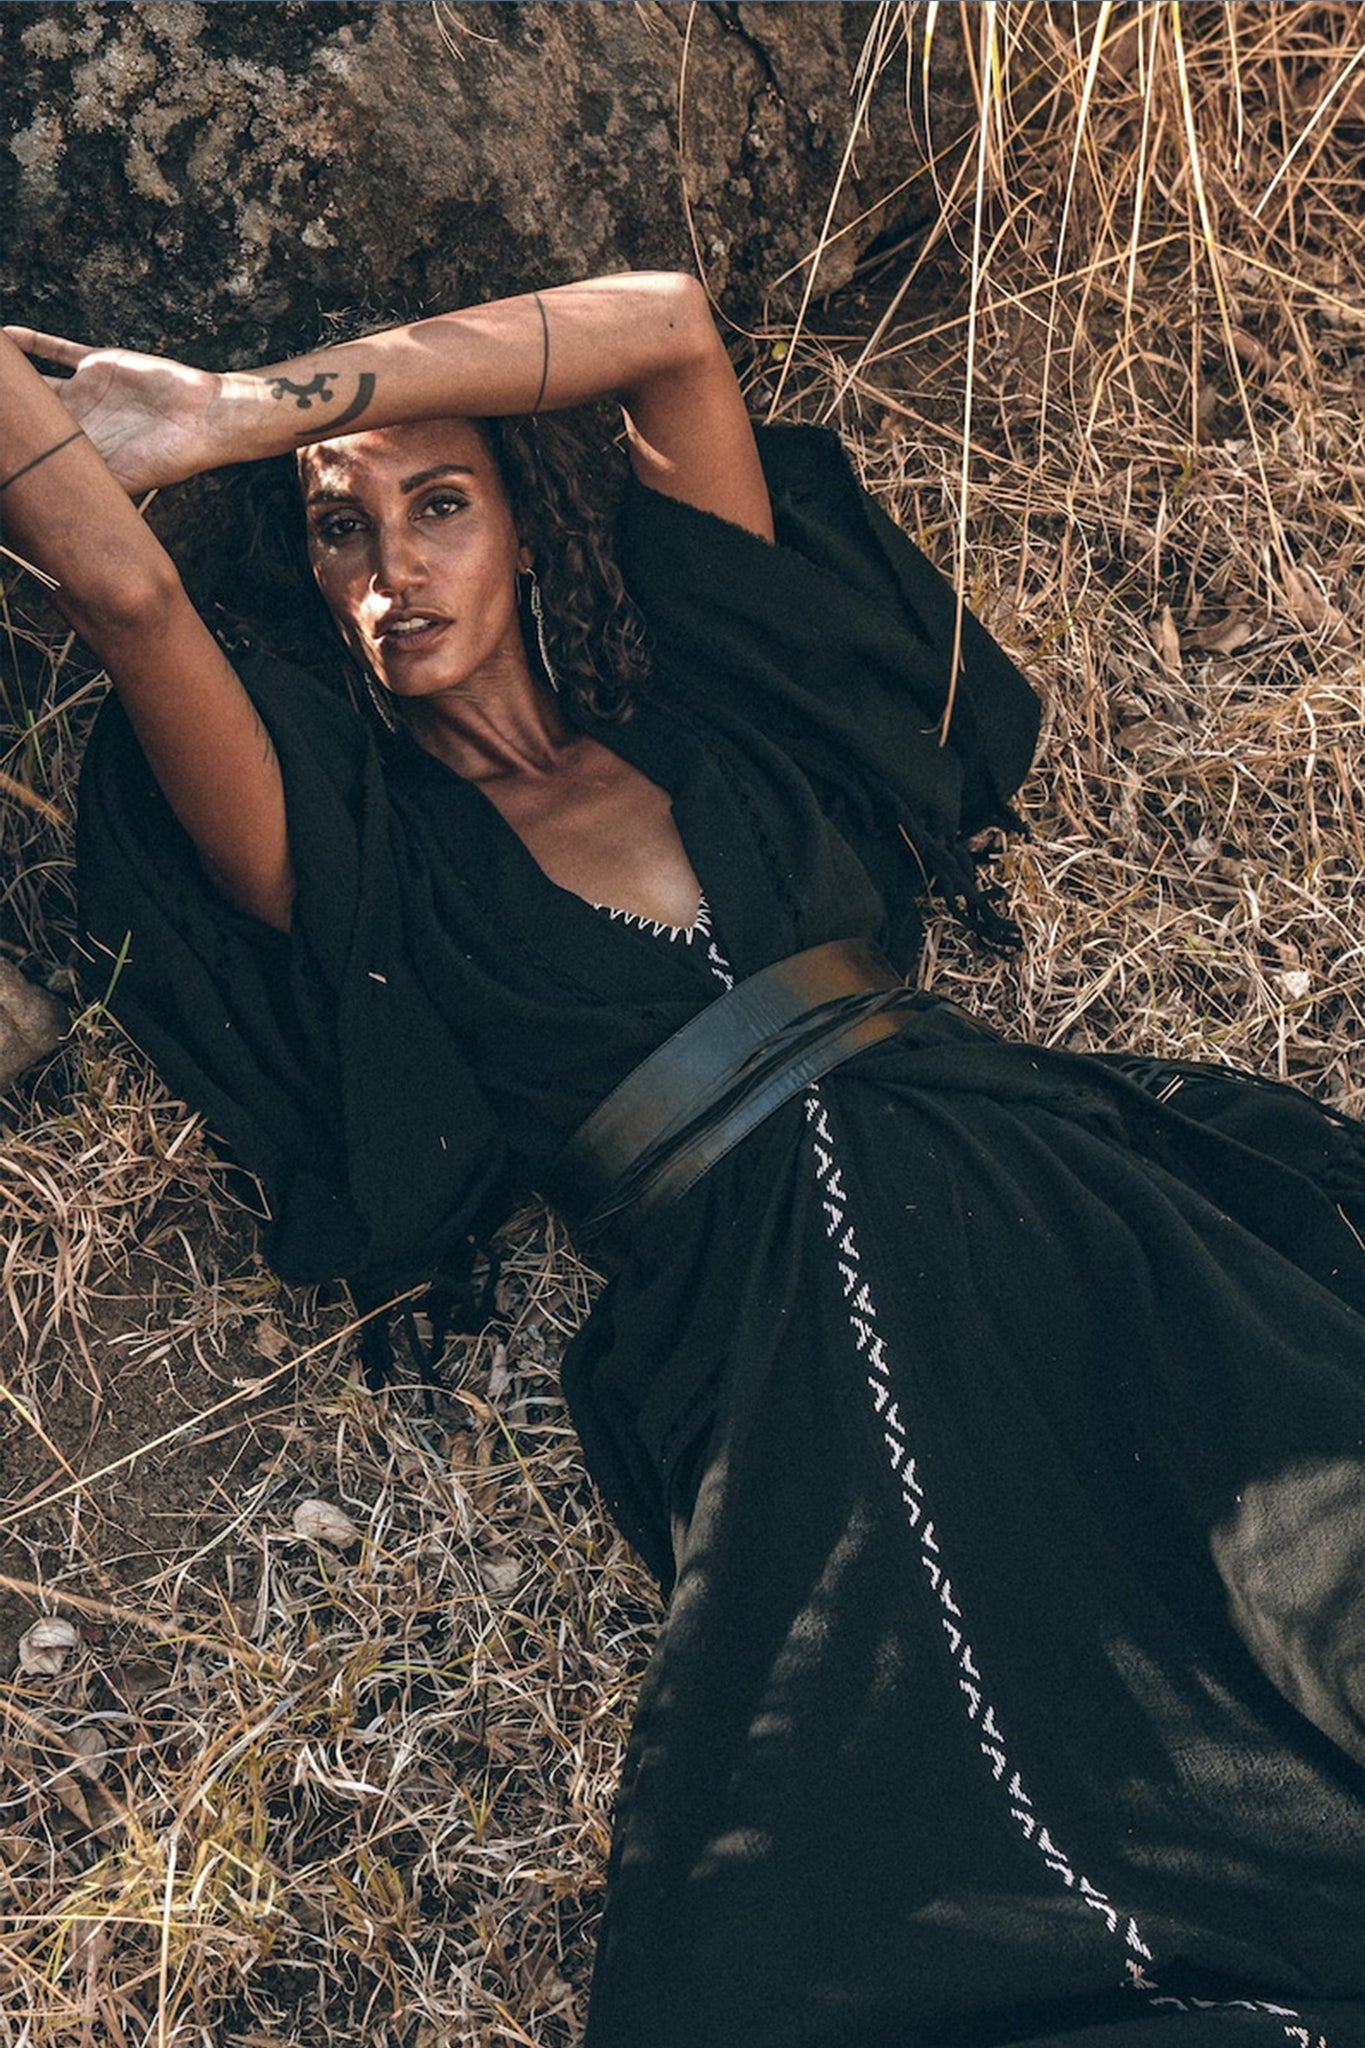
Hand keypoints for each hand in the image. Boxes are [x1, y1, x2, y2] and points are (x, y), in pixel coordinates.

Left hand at [2, 328, 222, 492]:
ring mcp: (86, 391)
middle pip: (30, 413)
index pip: (34, 447)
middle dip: (7, 411)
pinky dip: (32, 343)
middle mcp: (79, 420)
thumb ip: (86, 483)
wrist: (200, 419)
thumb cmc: (168, 457)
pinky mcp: (98, 365)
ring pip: (37, 380)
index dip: (12, 446)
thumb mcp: (121, 481)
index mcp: (81, 450)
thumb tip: (46, 499)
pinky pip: (58, 350)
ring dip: (12, 377)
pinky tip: (5, 337)